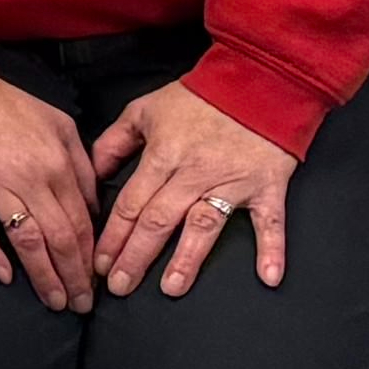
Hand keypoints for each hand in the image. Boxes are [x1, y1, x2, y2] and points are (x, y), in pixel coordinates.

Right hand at [0, 73, 101, 312]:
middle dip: (75, 277)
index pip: (82, 222)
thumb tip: (93, 205)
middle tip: (82, 306)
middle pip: (61, 238)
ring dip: (43, 276)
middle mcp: (32, 180)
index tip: (99, 282)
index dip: (92, 257)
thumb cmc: (6, 102)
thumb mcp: (59, 123)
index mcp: (58, 164)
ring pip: (28, 240)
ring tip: (54, 302)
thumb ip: (81, 164)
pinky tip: (4, 277)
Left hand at [91, 78, 298, 297]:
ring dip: (188, 259)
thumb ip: (115, 143)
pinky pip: (271, 222)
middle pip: (159, 220)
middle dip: (136, 256)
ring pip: (205, 224)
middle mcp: (194, 173)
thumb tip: (95, 175)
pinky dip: (273, 249)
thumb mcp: (145, 110)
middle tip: (119, 287)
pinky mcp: (268, 186)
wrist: (259, 80)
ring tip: (171, 288)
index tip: (98, 263)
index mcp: (163, 156)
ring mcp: (233, 181)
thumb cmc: (199, 97)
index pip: (130, 204)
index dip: (112, 235)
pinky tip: (269, 278)